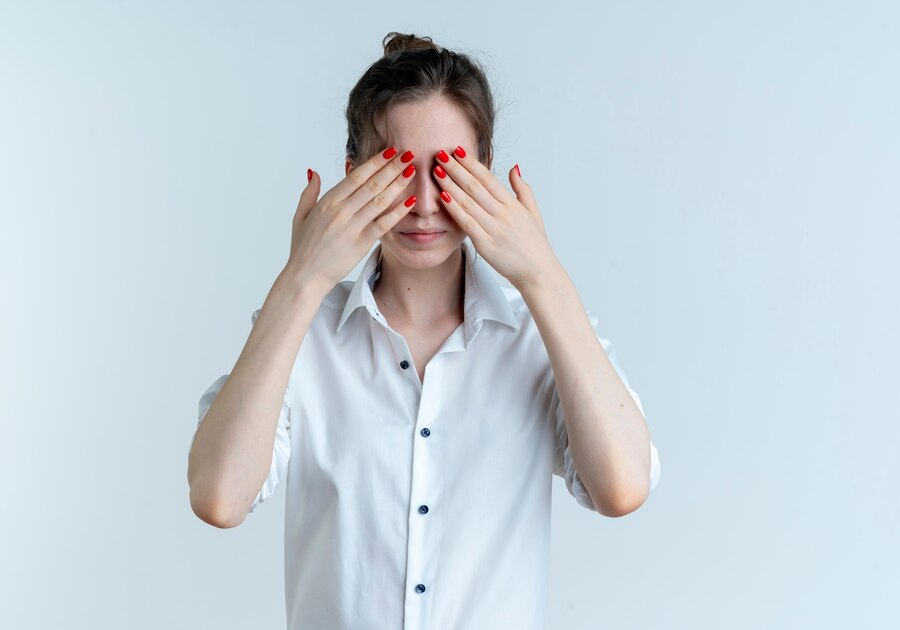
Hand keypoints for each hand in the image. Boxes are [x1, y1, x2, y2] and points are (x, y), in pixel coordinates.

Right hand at [285, 147, 417, 290]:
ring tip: (412, 171)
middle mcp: (341, 211)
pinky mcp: (362, 243)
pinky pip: (384, 224)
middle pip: (372, 183)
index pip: (356, 176)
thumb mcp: (300, 216)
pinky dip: (399, 211)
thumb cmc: (303, 248)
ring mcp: (352, 227)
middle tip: (408, 154)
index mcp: (328, 202)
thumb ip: (309, 192)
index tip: (389, 151)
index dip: (375, 162)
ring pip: (380, 200)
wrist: (305, 276)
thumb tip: (314, 172)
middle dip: (392, 167)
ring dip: (398, 184)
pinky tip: (411, 201)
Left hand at [432, 146, 559, 288]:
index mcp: (512, 204)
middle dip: (456, 168)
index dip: (472, 163)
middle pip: (475, 186)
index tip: (458, 151)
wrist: (538, 272)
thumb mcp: (533, 212)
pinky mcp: (486, 244)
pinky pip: (467, 223)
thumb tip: (513, 167)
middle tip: (440, 154)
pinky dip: (454, 209)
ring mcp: (494, 228)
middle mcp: (503, 213)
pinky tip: (442, 197)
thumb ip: (522, 189)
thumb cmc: (535, 244)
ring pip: (468, 201)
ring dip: (450, 185)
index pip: (488, 178)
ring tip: (436, 170)